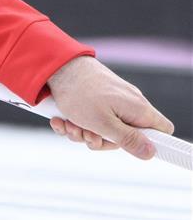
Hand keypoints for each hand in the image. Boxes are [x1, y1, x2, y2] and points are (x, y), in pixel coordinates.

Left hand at [47, 55, 173, 159]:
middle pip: (126, 136)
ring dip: (82, 132)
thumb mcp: (103, 123)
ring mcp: (114, 101)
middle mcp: (130, 104)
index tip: (127, 146)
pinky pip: (91, 120)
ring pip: (104, 130)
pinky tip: (61, 120)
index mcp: (138, 109)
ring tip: (69, 124)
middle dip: (100, 140)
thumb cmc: (80, 93)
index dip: (150, 143)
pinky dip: (75, 123)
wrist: (57, 67)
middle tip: (85, 134)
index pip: (163, 130)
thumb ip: (127, 139)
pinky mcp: (97, 99)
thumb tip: (150, 153)